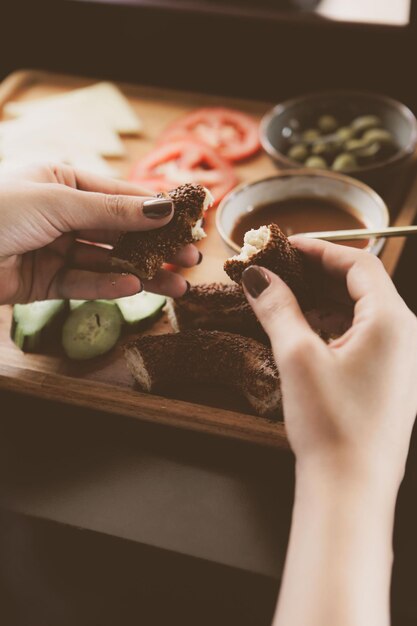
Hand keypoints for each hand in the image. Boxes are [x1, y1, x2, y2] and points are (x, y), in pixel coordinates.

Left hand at [0, 163, 200, 304]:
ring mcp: (54, 249)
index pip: (121, 196)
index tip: (190, 222)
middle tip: (190, 260)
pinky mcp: (44, 282)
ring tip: (177, 285)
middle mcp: (62, 214)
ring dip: (141, 274)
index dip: (156, 210)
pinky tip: (132, 288)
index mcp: (64, 181)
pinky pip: (83, 283)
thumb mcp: (60, 201)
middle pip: (119, 233)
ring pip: (107, 262)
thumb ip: (113, 210)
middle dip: (155, 247)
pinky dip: (107, 287)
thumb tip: (164, 207)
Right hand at [242, 238, 416, 490]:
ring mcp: (402, 359)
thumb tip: (257, 276)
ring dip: (322, 301)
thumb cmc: (331, 424)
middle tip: (278, 272)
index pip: (358, 263)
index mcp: (393, 321)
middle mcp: (407, 335)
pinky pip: (363, 336)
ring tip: (285, 301)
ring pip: (360, 312)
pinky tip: (304, 332)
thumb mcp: (297, 357)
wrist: (351, 490)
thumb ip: (277, 308)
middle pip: (361, 285)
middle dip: (317, 275)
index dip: (319, 249)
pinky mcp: (390, 379)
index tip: (284, 246)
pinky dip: (333, 326)